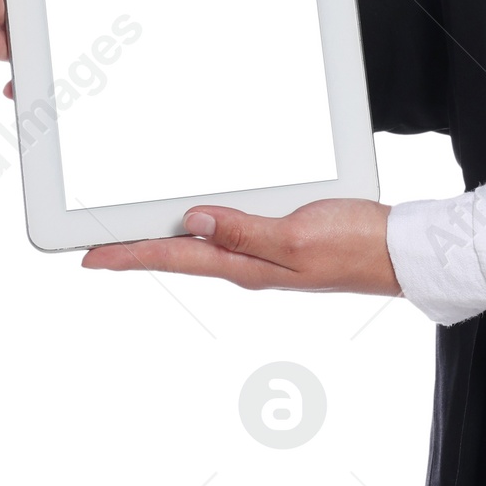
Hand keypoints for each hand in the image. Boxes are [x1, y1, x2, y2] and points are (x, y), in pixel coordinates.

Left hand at [81, 198, 399, 295]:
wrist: (396, 251)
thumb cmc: (354, 245)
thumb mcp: (295, 236)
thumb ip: (244, 231)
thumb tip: (192, 222)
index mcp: (246, 265)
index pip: (174, 257)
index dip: (130, 256)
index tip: (90, 257)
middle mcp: (247, 263)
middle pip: (179, 254)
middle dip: (138, 249)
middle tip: (99, 245)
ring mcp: (264, 254)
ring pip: (201, 245)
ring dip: (166, 240)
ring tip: (134, 234)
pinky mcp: (281, 241)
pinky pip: (229, 234)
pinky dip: (203, 227)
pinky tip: (199, 220)